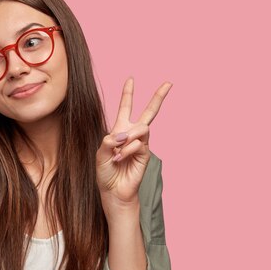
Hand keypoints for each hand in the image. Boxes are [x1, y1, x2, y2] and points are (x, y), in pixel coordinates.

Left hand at [96, 78, 171, 203]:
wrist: (113, 190)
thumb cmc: (106, 172)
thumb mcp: (101, 154)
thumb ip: (109, 141)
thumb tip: (124, 134)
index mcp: (119, 131)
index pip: (125, 109)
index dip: (128, 94)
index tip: (131, 79)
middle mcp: (132, 134)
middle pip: (148, 113)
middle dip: (158, 97)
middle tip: (169, 83)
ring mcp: (141, 143)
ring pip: (141, 128)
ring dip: (128, 138)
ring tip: (118, 154)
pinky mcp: (146, 153)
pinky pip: (139, 143)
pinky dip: (128, 149)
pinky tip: (122, 158)